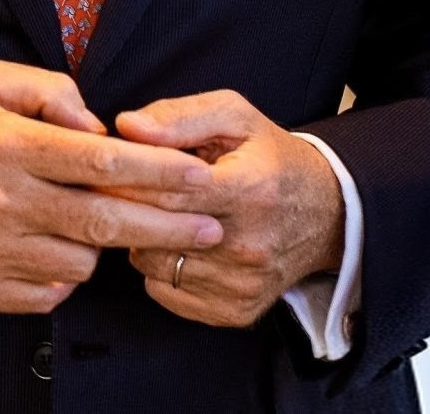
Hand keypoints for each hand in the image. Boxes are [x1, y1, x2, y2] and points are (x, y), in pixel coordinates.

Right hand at [0, 59, 223, 313]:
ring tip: (99, 224)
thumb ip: (50, 91)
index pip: (102, 162)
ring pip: (81, 262)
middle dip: (169, 226)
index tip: (201, 178)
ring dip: (104, 246)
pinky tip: (58, 249)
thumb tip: (101, 126)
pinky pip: (48, 293)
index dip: (160, 172)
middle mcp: (0, 200)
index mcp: (6, 144)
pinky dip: (65, 274)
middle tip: (212, 228)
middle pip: (106, 222)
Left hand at [115, 91, 345, 327]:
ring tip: (155, 214)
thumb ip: (179, 117)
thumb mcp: (234, 117)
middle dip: (122, 209)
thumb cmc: (271, 157)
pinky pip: (166, 292)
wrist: (327, 213)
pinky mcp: (236, 311)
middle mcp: (249, 245)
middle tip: (105, 190)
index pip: (167, 192)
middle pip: (156, 232)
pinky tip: (174, 244)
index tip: (102, 167)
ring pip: (153, 265)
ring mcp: (243, 284)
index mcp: (249, 190)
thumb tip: (127, 126)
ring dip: (141, 239)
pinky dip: (159, 268)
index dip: (126, 180)